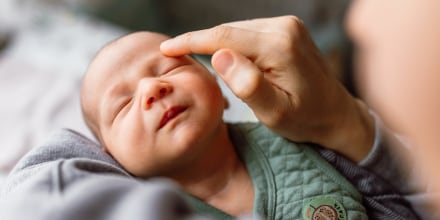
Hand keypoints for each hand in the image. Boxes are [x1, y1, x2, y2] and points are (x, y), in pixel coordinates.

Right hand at [161, 16, 373, 161]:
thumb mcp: (276, 112)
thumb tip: (219, 56)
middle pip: (229, 31)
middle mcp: (285, 27)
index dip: (191, 41)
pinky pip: (249, 32)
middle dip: (201, 43)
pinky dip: (233, 44)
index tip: (167, 48)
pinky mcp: (287, 29)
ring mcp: (288, 25)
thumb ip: (249, 85)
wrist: (336, 113)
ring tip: (199, 62)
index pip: (224, 37)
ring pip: (237, 30)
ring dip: (217, 45)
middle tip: (175, 56)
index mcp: (280, 46)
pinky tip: (226, 59)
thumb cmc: (306, 119)